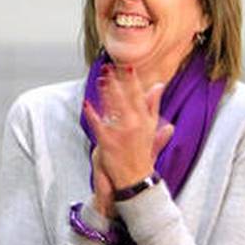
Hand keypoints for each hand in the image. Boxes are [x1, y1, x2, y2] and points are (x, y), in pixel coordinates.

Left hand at [84, 64, 174, 201]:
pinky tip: (86, 103)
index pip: (138, 95)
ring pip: (112, 107)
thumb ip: (153, 104)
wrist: (136, 178)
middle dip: (116, 81)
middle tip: (108, 67)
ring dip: (105, 92)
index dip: (132, 80)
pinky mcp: (108, 142)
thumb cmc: (142, 151)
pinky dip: (92, 114)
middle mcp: (134, 124)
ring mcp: (121, 133)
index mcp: (144, 119)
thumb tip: (158, 85)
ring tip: (100, 79)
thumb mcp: (152, 127)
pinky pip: (98, 125)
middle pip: (124, 98)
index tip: (128, 66)